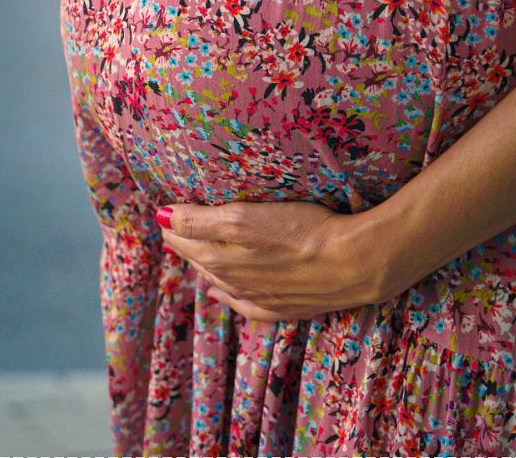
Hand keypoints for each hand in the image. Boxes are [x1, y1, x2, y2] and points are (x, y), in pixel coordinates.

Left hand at [157, 200, 392, 321]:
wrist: (354, 263)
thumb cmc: (301, 231)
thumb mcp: (243, 218)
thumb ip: (198, 221)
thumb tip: (162, 218)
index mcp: (218, 256)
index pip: (181, 236)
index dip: (172, 220)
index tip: (167, 208)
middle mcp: (231, 279)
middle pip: (196, 257)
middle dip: (183, 240)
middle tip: (176, 224)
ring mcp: (256, 296)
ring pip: (217, 278)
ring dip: (203, 262)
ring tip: (193, 248)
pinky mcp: (279, 307)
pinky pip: (243, 304)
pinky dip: (227, 295)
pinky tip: (218, 292)